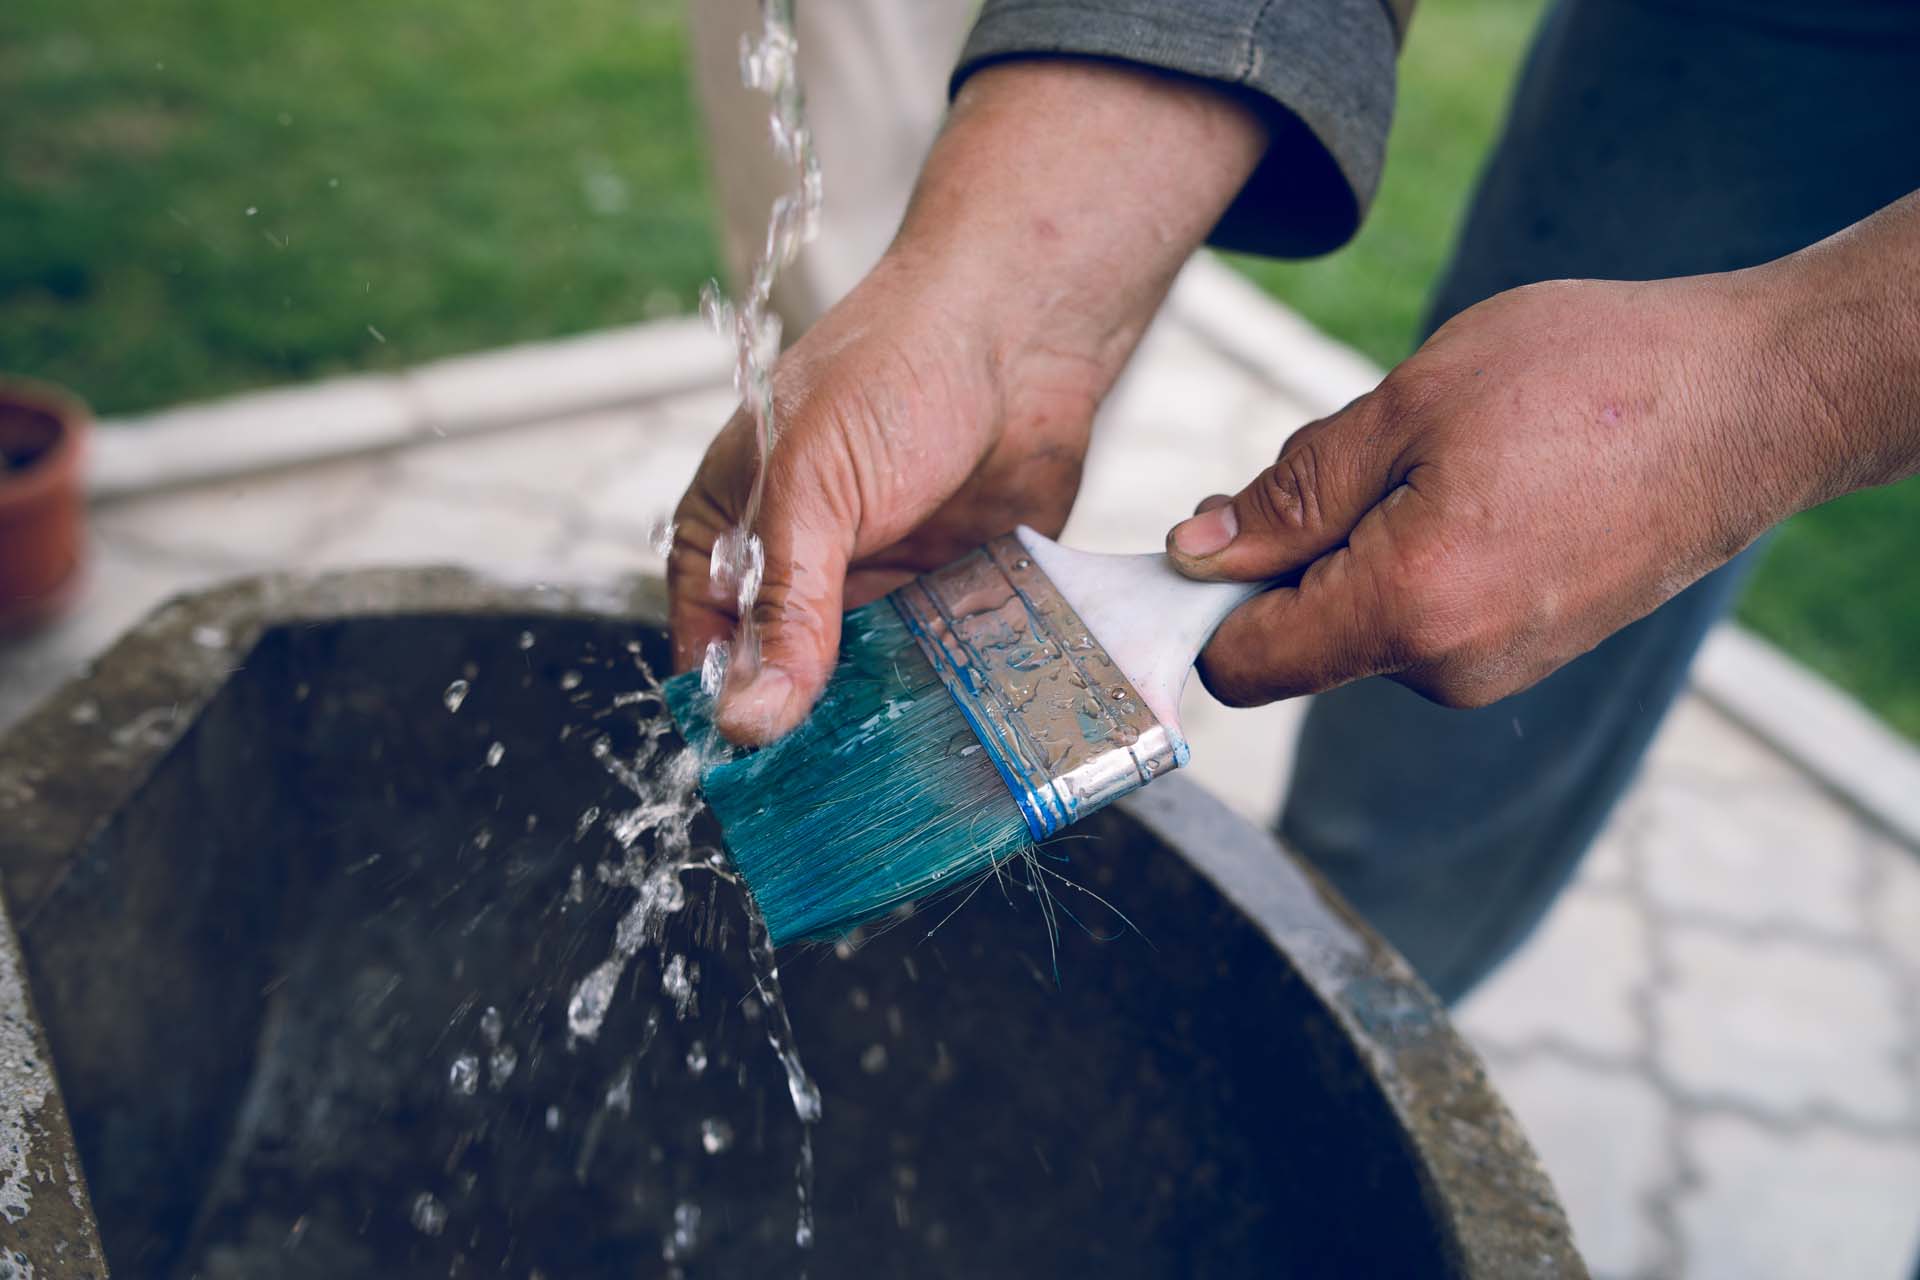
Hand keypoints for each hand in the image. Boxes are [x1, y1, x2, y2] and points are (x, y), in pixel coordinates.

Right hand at [668, 247, 1099, 740]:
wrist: (1020, 326)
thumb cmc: (893, 369)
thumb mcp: (814, 488)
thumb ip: (789, 606)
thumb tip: (749, 718)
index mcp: (735, 532)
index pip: (709, 646)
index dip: (728, 709)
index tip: (756, 780)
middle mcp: (804, 568)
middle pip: (791, 682)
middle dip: (815, 733)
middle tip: (838, 801)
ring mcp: (881, 584)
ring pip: (870, 687)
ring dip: (886, 725)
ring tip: (904, 782)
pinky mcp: (953, 594)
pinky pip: (943, 669)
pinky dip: (949, 699)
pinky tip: (964, 737)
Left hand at [1165, 271, 1836, 707]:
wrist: (1761, 396)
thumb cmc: (1593, 377)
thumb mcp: (1413, 403)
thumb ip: (1293, 493)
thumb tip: (1199, 552)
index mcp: (1410, 610)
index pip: (1243, 667)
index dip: (1195, 609)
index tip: (1197, 538)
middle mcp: (1450, 669)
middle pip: (1300, 644)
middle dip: (1292, 557)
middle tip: (1365, 451)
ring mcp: (1499, 669)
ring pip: (1364, 625)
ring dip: (1361, 548)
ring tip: (1449, 458)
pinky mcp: (1532, 650)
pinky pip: (1426, 619)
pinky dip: (1416, 559)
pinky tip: (1482, 485)